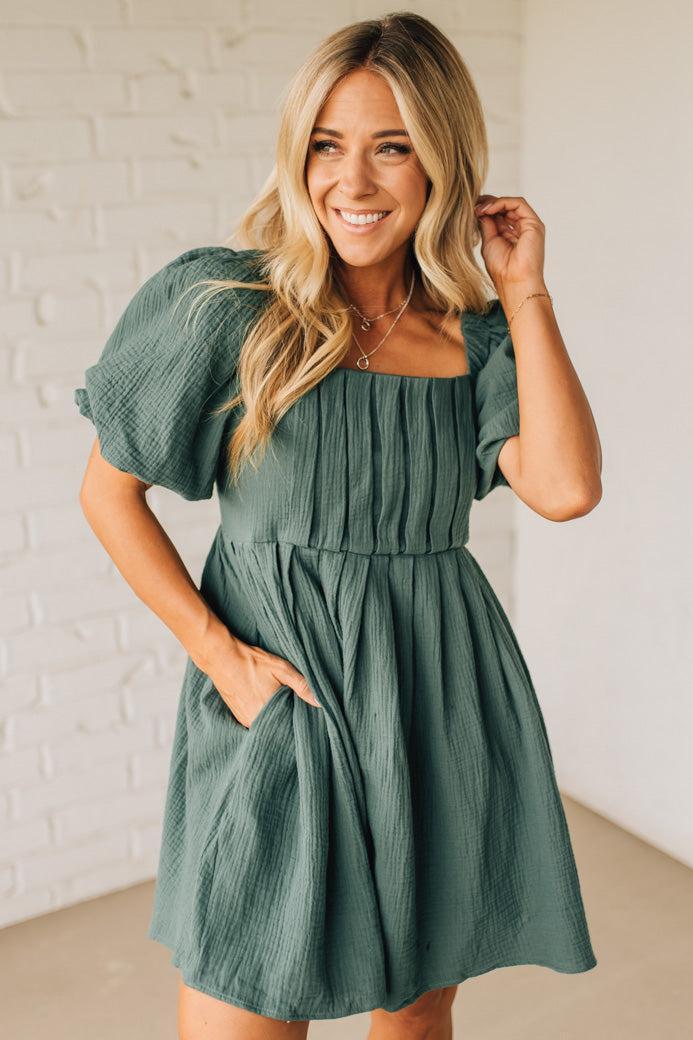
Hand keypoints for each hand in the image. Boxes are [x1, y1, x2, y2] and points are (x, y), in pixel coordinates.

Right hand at [203, 636, 320, 728]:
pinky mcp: (239, 718)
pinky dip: (264, 717)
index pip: (291, 727)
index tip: (308, 716)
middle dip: (288, 722)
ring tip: (282, 706)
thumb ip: (302, 686)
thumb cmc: (252, 662)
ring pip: (268, 726)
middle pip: (279, 729)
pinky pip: (257, 723)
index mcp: (269, 712)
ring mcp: (246, 721)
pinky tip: (268, 705)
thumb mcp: (281, 669)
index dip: (300, 721)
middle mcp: (256, 721)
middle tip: (295, 708)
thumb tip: (321, 702)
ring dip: (276, 720)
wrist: (222, 658)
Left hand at [474, 194, 545, 290]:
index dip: (485, 209)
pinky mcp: (534, 223)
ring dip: (493, 203)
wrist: (514, 281)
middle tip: (473, 205)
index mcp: (510, 234)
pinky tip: (488, 210)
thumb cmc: (502, 269)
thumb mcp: (489, 242)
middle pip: (505, 207)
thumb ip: (487, 225)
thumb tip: (480, 210)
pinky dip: (502, 203)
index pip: (498, 214)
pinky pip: (518, 204)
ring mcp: (528, 225)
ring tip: (479, 209)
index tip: (471, 209)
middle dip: (488, 203)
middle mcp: (521, 228)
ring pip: (511, 204)